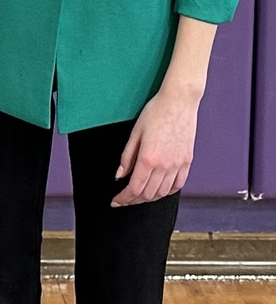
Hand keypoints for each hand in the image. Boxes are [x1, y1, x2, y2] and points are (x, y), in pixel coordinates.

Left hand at [111, 90, 198, 206]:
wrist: (178, 102)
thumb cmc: (156, 112)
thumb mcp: (135, 133)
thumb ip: (127, 157)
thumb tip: (119, 175)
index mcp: (148, 158)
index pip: (134, 188)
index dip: (123, 198)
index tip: (116, 201)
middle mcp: (164, 166)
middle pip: (148, 194)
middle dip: (133, 200)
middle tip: (124, 199)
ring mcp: (178, 165)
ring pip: (162, 193)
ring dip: (149, 197)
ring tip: (139, 195)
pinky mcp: (187, 162)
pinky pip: (178, 185)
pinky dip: (167, 191)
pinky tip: (160, 189)